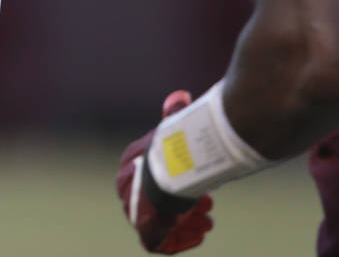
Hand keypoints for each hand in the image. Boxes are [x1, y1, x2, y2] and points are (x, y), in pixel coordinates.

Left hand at [117, 91, 213, 253]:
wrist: (170, 170)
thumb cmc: (173, 144)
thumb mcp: (175, 125)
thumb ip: (175, 112)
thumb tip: (180, 96)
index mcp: (130, 165)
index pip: (152, 177)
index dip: (178, 181)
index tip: (201, 186)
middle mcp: (130, 190)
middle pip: (160, 202)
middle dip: (186, 204)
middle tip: (208, 206)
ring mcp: (136, 213)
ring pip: (163, 222)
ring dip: (186, 223)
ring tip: (207, 222)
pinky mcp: (146, 231)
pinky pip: (160, 242)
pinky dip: (180, 239)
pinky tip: (198, 234)